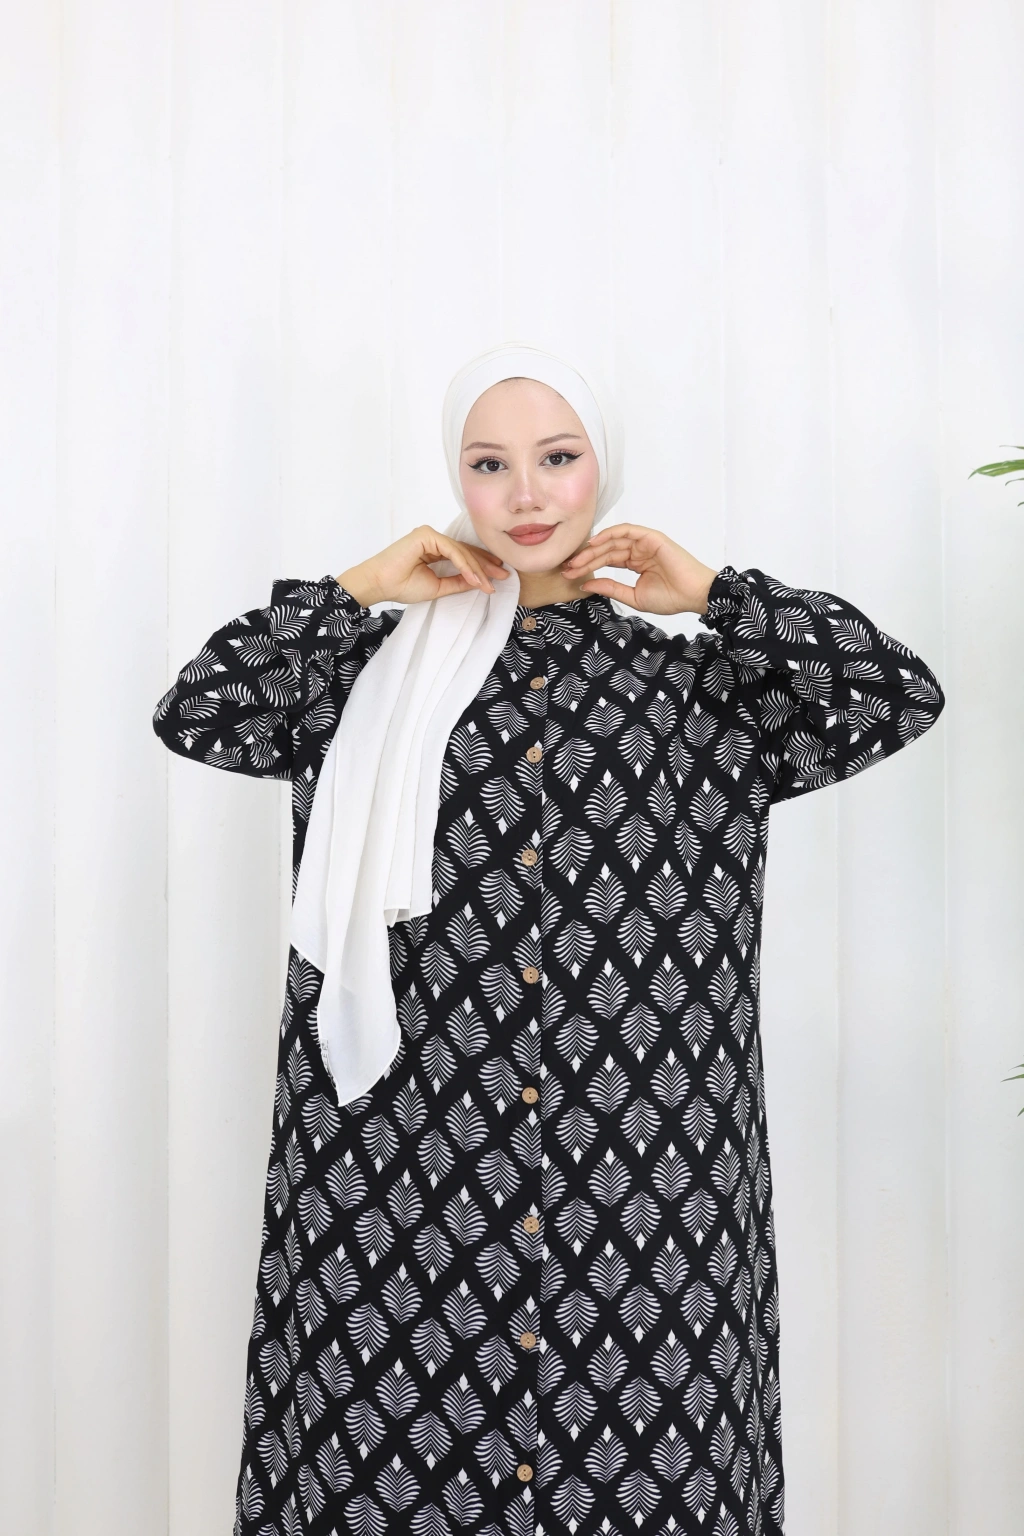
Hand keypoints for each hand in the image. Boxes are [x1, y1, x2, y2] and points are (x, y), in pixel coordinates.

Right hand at [338, 525, 509, 606]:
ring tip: (488, 584)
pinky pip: (452, 550)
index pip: (463, 556)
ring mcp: (430, 535)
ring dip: (476, 568)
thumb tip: (477, 581)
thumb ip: (457, 582)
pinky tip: (474, 578)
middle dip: (485, 565)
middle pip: (466, 551)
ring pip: (461, 551)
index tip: (496, 580)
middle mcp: (433, 540)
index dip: (480, 567)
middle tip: (503, 577)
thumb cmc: (401, 586)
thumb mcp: (437, 587)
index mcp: (434, 550)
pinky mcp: (427, 535)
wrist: (380, 585)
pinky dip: (464, 564)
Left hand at [562, 523, 717, 615]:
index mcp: (635, 563)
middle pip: (606, 550)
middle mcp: (638, 550)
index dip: (587, 565)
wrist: (693, 595)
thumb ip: (611, 588)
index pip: (606, 560)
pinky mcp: (651, 537)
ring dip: (593, 548)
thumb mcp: (633, 596)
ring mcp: (645, 543)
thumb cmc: (670, 598)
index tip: (569, 574)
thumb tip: (586, 584)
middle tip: (567, 567)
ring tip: (576, 558)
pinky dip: (610, 534)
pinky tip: (595, 542)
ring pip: (613, 541)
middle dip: (585, 558)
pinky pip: (627, 531)